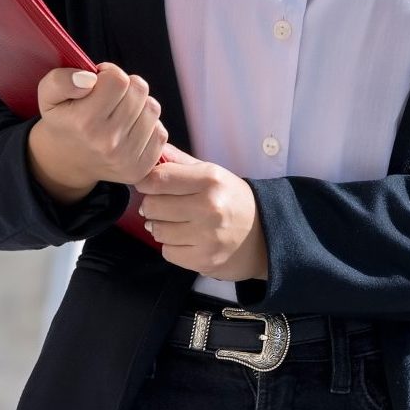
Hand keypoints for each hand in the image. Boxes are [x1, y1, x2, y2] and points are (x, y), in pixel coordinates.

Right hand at [26, 62, 168, 203]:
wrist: (66, 162)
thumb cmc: (63, 121)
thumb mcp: (48, 95)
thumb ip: (61, 80)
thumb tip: (89, 79)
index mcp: (84, 122)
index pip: (118, 79)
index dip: (109, 73)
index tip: (100, 82)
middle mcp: (107, 142)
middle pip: (139, 90)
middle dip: (126, 87)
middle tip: (111, 97)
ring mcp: (126, 158)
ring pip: (152, 109)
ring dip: (139, 105)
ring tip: (120, 112)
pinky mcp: (141, 168)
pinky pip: (160, 132)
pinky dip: (148, 126)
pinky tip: (130, 129)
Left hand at [130, 151, 268, 282]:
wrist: (264, 237)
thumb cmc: (232, 200)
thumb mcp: (212, 173)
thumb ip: (180, 162)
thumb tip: (152, 149)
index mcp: (211, 180)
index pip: (159, 179)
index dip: (145, 182)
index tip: (147, 185)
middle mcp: (209, 207)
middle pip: (153, 206)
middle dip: (152, 205)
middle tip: (164, 206)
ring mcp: (207, 236)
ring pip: (157, 231)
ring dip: (161, 227)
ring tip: (176, 223)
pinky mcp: (204, 260)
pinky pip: (167, 252)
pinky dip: (172, 246)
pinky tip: (186, 239)